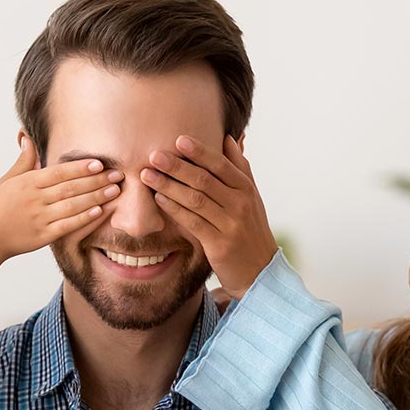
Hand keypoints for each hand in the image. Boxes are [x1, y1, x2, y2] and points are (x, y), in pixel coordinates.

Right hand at [0, 138, 120, 263]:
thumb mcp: (5, 181)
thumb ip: (23, 161)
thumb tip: (26, 136)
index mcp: (26, 183)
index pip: (58, 172)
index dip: (80, 168)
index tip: (99, 163)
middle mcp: (34, 199)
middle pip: (70, 187)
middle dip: (96, 181)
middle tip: (118, 174)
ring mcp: (39, 219)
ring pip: (72, 205)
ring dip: (96, 197)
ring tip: (115, 191)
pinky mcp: (42, 236)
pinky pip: (67, 226)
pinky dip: (84, 218)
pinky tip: (100, 211)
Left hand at [140, 134, 275, 297]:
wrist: (261, 271)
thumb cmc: (251, 230)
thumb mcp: (252, 197)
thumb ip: (240, 168)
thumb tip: (228, 138)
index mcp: (246, 189)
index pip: (221, 165)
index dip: (200, 152)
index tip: (179, 140)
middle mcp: (241, 204)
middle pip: (204, 180)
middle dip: (177, 166)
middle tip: (153, 155)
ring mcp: (231, 225)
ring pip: (195, 199)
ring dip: (169, 186)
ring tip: (148, 175)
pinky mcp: (219, 245)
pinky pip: (193, 222)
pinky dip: (175, 209)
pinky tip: (159, 199)